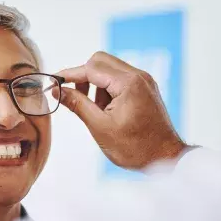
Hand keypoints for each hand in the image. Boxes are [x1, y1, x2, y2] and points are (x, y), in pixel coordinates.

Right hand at [57, 52, 186, 169]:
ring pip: (109, 69)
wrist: (166, 158)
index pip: (91, 68)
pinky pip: (119, 79)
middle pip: (100, 61)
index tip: (54, 83)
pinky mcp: (145, 88)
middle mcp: (138, 76)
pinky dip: (107, 90)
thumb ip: (77, 104)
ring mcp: (144, 81)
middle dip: (83, 77)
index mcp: (129, 83)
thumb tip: (58, 90)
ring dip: (95, 85)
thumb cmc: (136, 148)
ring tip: (97, 111)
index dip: (69, 75)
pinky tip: (106, 111)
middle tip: (74, 98)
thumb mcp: (100, 127)